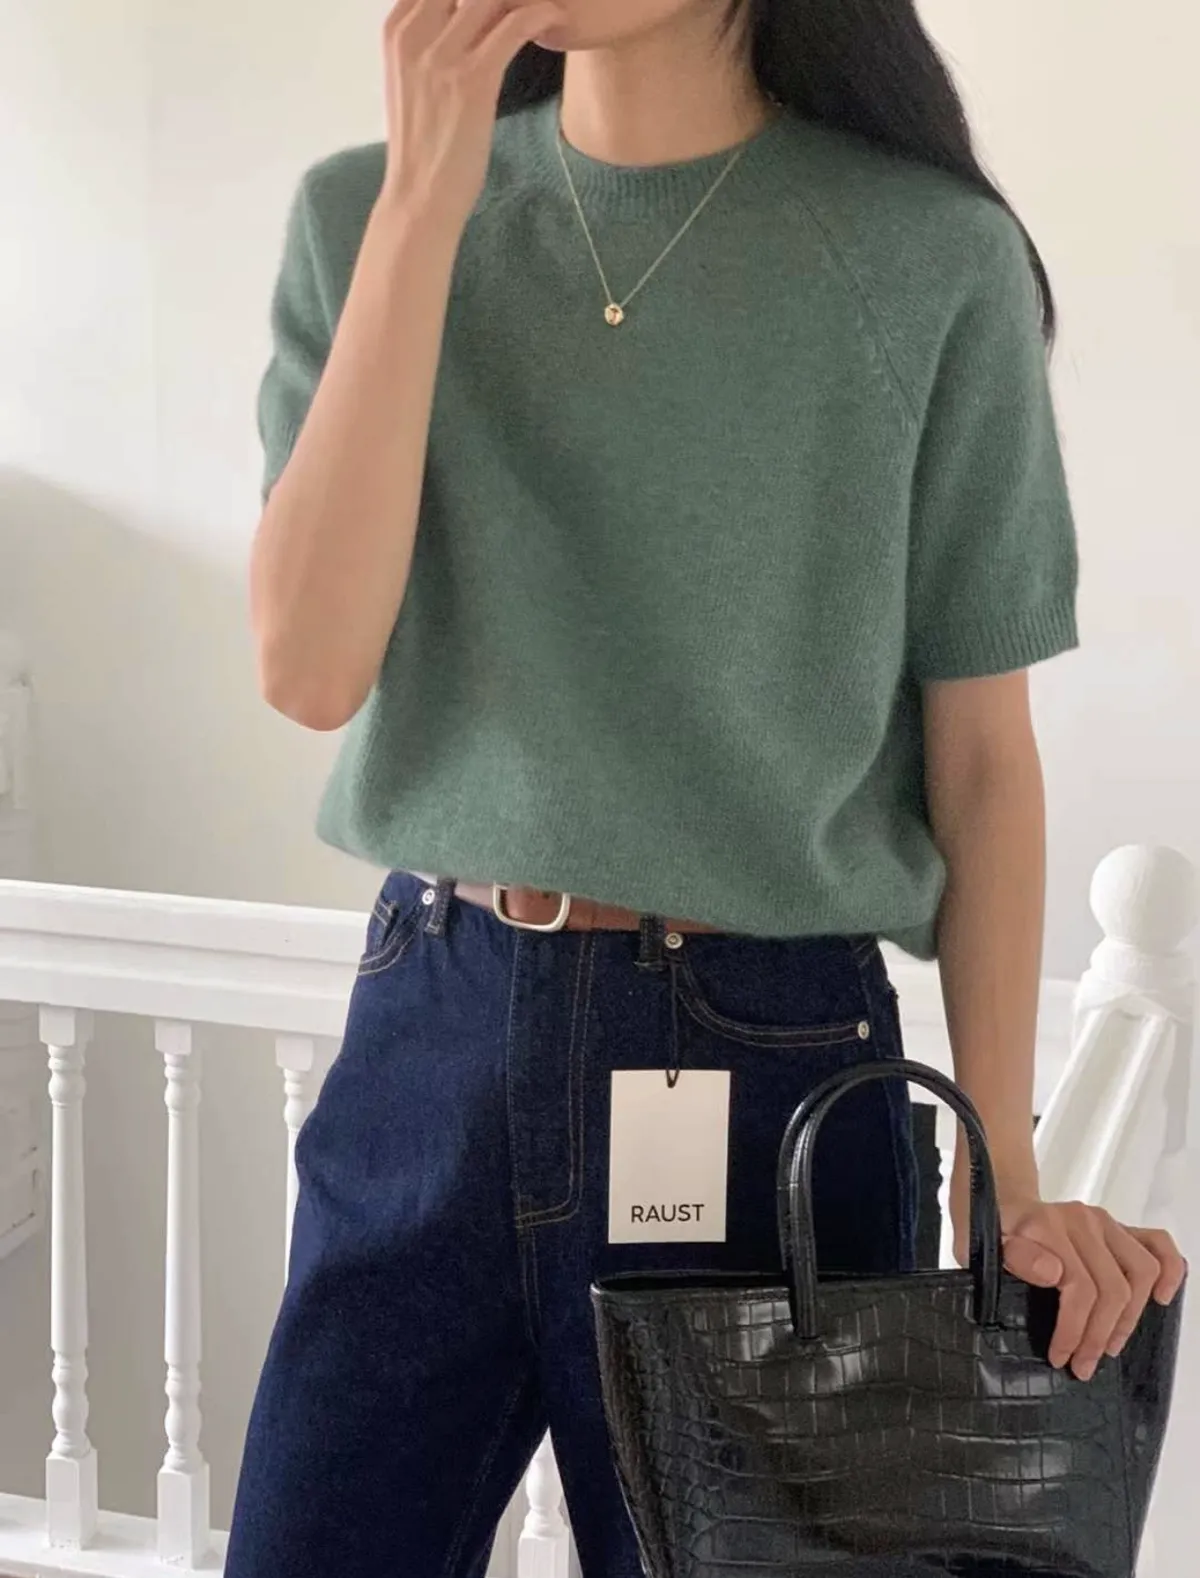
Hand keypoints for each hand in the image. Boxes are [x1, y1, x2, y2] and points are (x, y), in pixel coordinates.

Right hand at [380, 0, 566, 230]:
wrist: (420, 197)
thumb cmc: (422, 145)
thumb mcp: (412, 82)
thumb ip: (429, 44)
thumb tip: (461, 20)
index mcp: (396, 32)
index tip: (498, 4)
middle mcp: (414, 36)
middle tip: (523, 3)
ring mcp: (442, 57)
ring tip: (545, 7)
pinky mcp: (473, 79)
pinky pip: (514, 26)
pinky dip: (540, 15)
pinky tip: (553, 19)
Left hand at [956, 1194, 1185, 1379]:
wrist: (999, 1204)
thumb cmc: (990, 1233)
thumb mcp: (981, 1247)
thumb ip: (1015, 1257)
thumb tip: (1054, 1272)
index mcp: (1048, 1225)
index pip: (1079, 1288)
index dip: (1074, 1331)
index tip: (1060, 1358)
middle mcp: (1082, 1219)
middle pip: (1114, 1288)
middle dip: (1100, 1335)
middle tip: (1083, 1364)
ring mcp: (1104, 1221)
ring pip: (1140, 1273)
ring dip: (1130, 1317)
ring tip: (1108, 1345)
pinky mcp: (1117, 1226)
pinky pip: (1156, 1242)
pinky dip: (1170, 1270)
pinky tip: (1161, 1299)